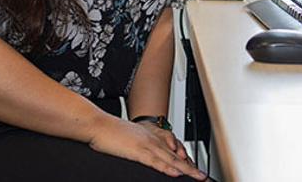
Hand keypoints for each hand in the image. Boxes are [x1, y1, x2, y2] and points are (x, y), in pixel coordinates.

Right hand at [88, 115, 205, 179]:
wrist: (98, 125)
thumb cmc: (110, 133)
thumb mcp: (131, 138)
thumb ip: (143, 147)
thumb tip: (149, 157)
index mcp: (152, 136)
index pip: (174, 149)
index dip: (187, 160)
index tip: (196, 168)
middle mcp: (153, 139)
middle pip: (177, 155)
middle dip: (192, 167)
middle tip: (204, 177)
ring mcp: (146, 144)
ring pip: (171, 159)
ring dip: (187, 169)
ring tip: (198, 177)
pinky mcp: (137, 150)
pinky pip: (155, 161)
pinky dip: (167, 167)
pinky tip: (176, 173)